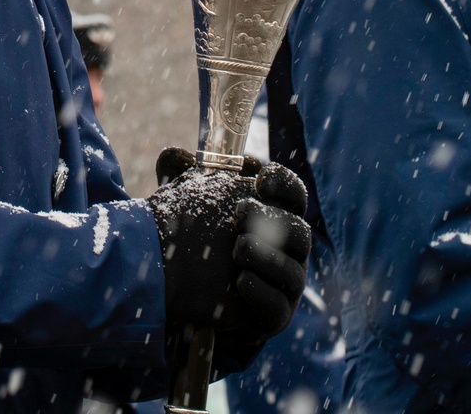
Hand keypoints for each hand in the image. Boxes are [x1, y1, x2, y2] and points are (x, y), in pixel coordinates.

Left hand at [147, 148, 309, 343]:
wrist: (195, 295)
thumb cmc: (203, 239)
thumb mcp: (192, 204)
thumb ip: (184, 177)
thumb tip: (170, 154)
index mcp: (276, 217)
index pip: (295, 196)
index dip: (285, 184)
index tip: (260, 178)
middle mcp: (288, 251)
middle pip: (300, 232)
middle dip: (272, 220)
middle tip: (239, 212)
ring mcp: (284, 285)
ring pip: (293, 271)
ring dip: (267, 257)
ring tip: (238, 247)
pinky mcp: (274, 315)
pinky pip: (278, 307)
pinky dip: (261, 293)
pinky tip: (240, 281)